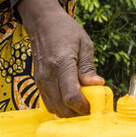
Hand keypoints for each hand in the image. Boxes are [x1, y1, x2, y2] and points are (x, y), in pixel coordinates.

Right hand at [16, 0, 104, 116]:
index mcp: (62, 64)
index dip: (83, 107)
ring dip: (69, 112)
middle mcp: (48, 75)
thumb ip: (88, 68)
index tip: (94, 106)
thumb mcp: (85, 44)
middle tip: (92, 107)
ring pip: (54, 108)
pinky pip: (49, 103)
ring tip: (83, 103)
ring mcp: (41, 81)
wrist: (43, 23)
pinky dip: (60, 106)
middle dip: (78, 113)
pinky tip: (71, 99)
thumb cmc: (66, 31)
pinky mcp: (38, 83)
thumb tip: (98, 85)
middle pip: (62, 107)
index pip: (71, 96)